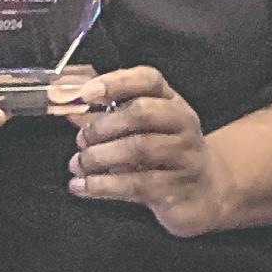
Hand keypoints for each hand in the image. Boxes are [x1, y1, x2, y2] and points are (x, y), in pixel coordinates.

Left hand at [68, 67, 227, 237]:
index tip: (86, 93)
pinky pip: (137, 185)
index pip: (148, 79)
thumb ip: (104, 110)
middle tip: (80, 138)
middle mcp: (182, 123)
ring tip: (78, 163)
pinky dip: (102, 185)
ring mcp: (184, 157)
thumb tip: (66, 97)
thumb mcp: (141, 127)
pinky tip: (81, 186)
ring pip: (139, 149)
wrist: (205, 192)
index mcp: (171, 101)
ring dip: (99, 156)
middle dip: (103, 125)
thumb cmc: (164, 151)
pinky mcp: (177, 189)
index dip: (116, 82)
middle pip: (142, 112)